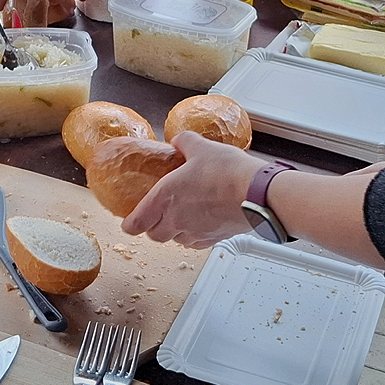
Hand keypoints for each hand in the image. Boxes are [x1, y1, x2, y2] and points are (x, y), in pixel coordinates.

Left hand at [120, 131, 255, 247]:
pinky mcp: (213, 239)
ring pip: (176, 240)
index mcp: (164, 198)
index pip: (136, 223)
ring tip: (182, 216)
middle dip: (152, 227)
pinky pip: (196, 243)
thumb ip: (184, 143)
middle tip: (156, 216)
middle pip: (154, 235)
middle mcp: (176, 220)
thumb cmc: (227, 173)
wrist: (256, 194)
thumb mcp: (200, 147)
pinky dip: (194, 235)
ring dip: (174, 232)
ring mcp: (195, 233)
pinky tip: (202, 222)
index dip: (129, 224)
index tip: (129, 222)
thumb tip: (179, 141)